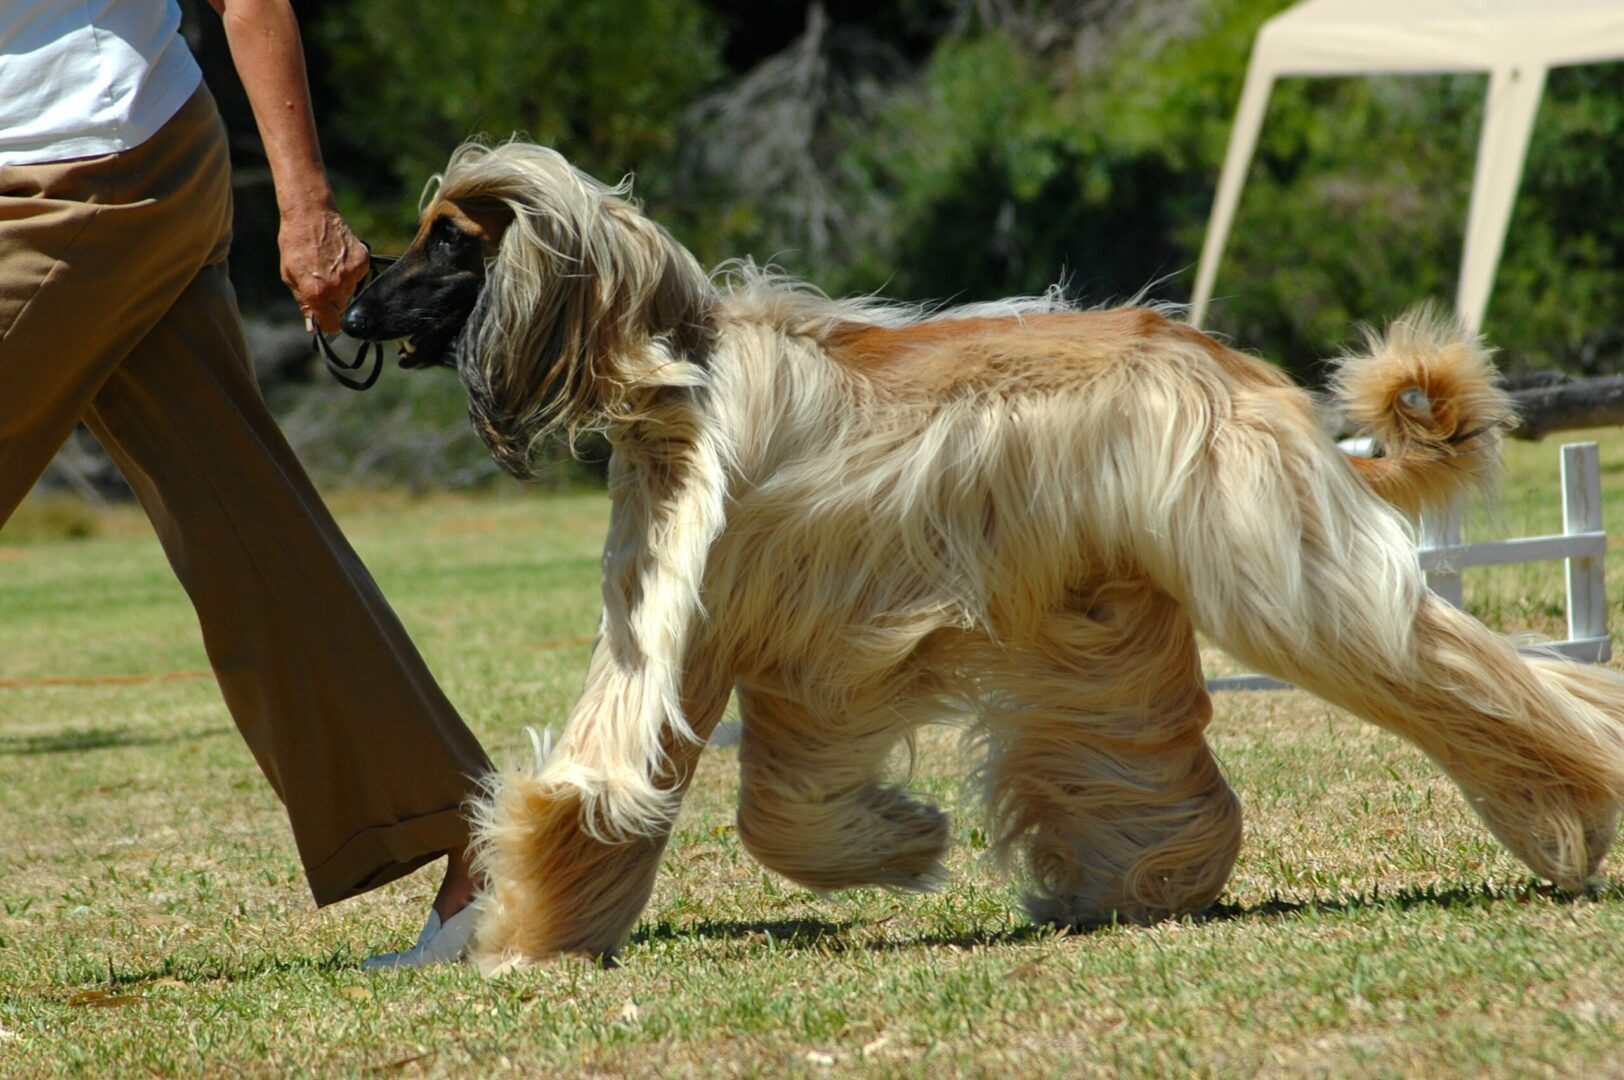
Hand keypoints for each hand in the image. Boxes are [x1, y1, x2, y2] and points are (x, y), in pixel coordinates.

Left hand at [278, 204, 369, 333]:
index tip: (324, 318)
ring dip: (341, 286)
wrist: (310, 214)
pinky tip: (338, 258)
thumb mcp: (290, 276)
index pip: (332, 325)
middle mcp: (338, 286)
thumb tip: (313, 325)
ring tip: (328, 266)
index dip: (327, 323)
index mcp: (317, 293)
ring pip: (351, 292)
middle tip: (321, 282)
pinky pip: (359, 277)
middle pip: (342, 308)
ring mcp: (353, 273)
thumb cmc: (295, 243)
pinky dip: (350, 272)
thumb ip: (304, 302)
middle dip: (332, 301)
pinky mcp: (363, 261)